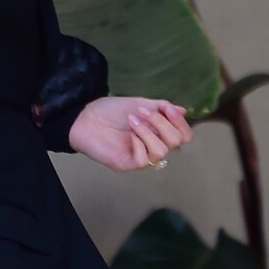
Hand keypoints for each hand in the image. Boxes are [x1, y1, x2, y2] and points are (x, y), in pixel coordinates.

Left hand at [68, 95, 193, 170]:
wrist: (85, 118)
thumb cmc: (110, 111)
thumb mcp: (139, 104)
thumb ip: (161, 108)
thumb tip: (183, 110)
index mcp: (158, 132)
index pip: (183, 135)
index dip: (180, 122)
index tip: (167, 108)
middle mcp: (152, 145)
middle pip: (177, 142)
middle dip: (162, 123)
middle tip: (142, 112)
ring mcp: (141, 156)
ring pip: (161, 151)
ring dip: (148, 132)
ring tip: (132, 121)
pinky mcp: (128, 164)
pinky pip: (143, 160)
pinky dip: (138, 144)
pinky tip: (128, 136)